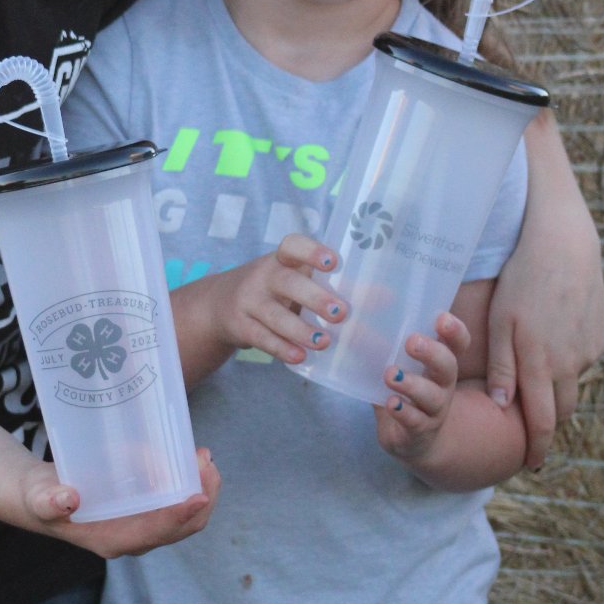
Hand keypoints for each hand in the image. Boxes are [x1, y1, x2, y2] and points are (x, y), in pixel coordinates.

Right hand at [20, 447, 220, 558]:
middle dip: (201, 498)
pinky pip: (176, 502)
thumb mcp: (39, 497)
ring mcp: (142, 525)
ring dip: (201, 489)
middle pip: (180, 528)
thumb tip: (67, 499)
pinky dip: (188, 482)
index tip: (197, 495)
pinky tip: (188, 458)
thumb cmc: (40, 497)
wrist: (40, 497)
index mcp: (112, 540)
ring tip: (203, 457)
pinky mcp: (145, 510)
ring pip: (185, 517)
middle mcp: (133, 537)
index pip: (154, 533)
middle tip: (206, 463)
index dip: (178, 516)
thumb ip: (49, 501)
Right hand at [192, 234, 346, 366]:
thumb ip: (335, 287)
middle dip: (314, 297)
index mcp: (282, 259)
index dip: (312, 252)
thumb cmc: (274, 290)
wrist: (218, 305)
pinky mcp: (239, 325)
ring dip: (299, 329)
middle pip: (287, 283)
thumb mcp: (297, 280)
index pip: (293, 246)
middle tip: (340, 312)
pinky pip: (261, 337)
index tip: (332, 263)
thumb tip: (386, 297)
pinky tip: (299, 357)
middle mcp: (264, 275)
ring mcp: (249, 300)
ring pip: (273, 314)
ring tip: (324, 342)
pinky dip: (280, 348)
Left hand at [374, 311, 468, 465]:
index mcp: (439, 365)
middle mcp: (442, 386)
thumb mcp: (396, 367)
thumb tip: (355, 314)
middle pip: (448, 367)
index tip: (441, 318)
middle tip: (412, 341)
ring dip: (412, 384)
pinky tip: (391, 403)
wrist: (413, 440)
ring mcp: (433, 411)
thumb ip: (380, 346)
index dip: (454, 331)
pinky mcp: (418, 431)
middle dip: (432, 352)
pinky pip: (415, 422)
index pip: (456, 344)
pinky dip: (404, 412)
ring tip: (391, 374)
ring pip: (432, 397)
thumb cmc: (404, 393)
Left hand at [492, 115, 603, 467]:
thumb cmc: (520, 281)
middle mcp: (571, 364)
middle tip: (530, 427)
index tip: (531, 466)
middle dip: (547, 423)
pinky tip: (554, 331)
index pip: (541, 423)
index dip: (537, 448)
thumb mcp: (499, 323)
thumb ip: (501, 367)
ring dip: (555, 384)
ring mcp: (590, 349)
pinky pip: (582, 356)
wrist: (564, 244)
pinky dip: (568, 356)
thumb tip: (501, 407)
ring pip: (571, 381)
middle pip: (561, 410)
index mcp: (541, 365)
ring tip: (536, 366)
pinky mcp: (601, 333)